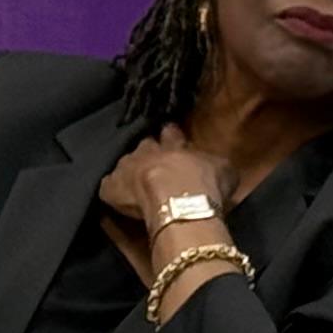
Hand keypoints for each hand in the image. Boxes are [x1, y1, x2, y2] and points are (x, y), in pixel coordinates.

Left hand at [98, 125, 234, 235]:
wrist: (176, 198)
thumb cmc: (203, 184)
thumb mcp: (224, 172)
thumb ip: (218, 166)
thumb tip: (222, 168)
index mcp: (175, 145)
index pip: (171, 133)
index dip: (171, 135)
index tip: (172, 135)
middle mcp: (148, 150)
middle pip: (145, 144)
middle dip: (148, 151)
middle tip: (152, 163)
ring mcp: (126, 166)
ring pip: (124, 163)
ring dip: (129, 171)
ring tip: (132, 184)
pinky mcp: (110, 186)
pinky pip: (108, 187)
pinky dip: (111, 192)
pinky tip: (113, 199)